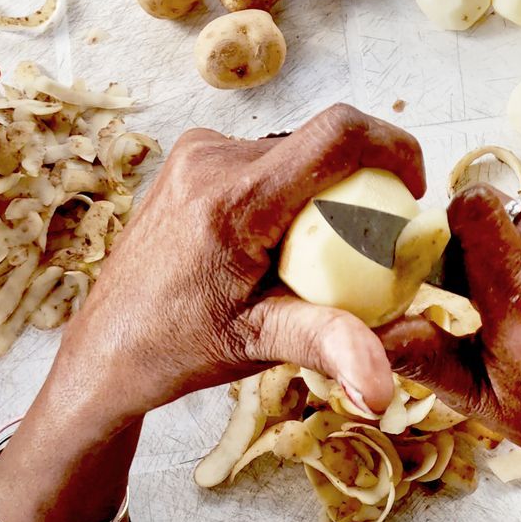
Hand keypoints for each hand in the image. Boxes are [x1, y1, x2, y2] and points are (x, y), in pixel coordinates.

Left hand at [60, 104, 426, 419]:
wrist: (109, 346)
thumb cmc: (179, 347)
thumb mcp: (261, 344)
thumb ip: (331, 347)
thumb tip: (382, 386)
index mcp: (237, 202)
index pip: (338, 134)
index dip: (394, 147)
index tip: (411, 190)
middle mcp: (214, 160)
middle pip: (322, 144)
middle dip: (358, 186)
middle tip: (362, 246)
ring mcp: (197, 152)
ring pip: (295, 149)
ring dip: (321, 189)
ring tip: (309, 252)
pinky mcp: (191, 155)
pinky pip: (266, 156)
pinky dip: (288, 189)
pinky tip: (272, 241)